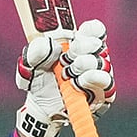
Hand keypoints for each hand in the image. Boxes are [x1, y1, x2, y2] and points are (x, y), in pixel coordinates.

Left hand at [15, 19, 115, 136]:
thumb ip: (36, 51)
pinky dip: (92, 80)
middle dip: (81, 48)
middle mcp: (93, 58)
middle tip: (65, 58)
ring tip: (67, 73)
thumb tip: (54, 46)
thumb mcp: (30, 64)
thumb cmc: (39, 80)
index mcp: (79, 44)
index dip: (89, 30)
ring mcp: (100, 76)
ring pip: (103, 64)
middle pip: (98, 45)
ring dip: (85, 65)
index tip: (77, 36)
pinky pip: (107, 85)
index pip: (95, 30)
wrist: (40, 107)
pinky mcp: (103, 94)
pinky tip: (78, 82)